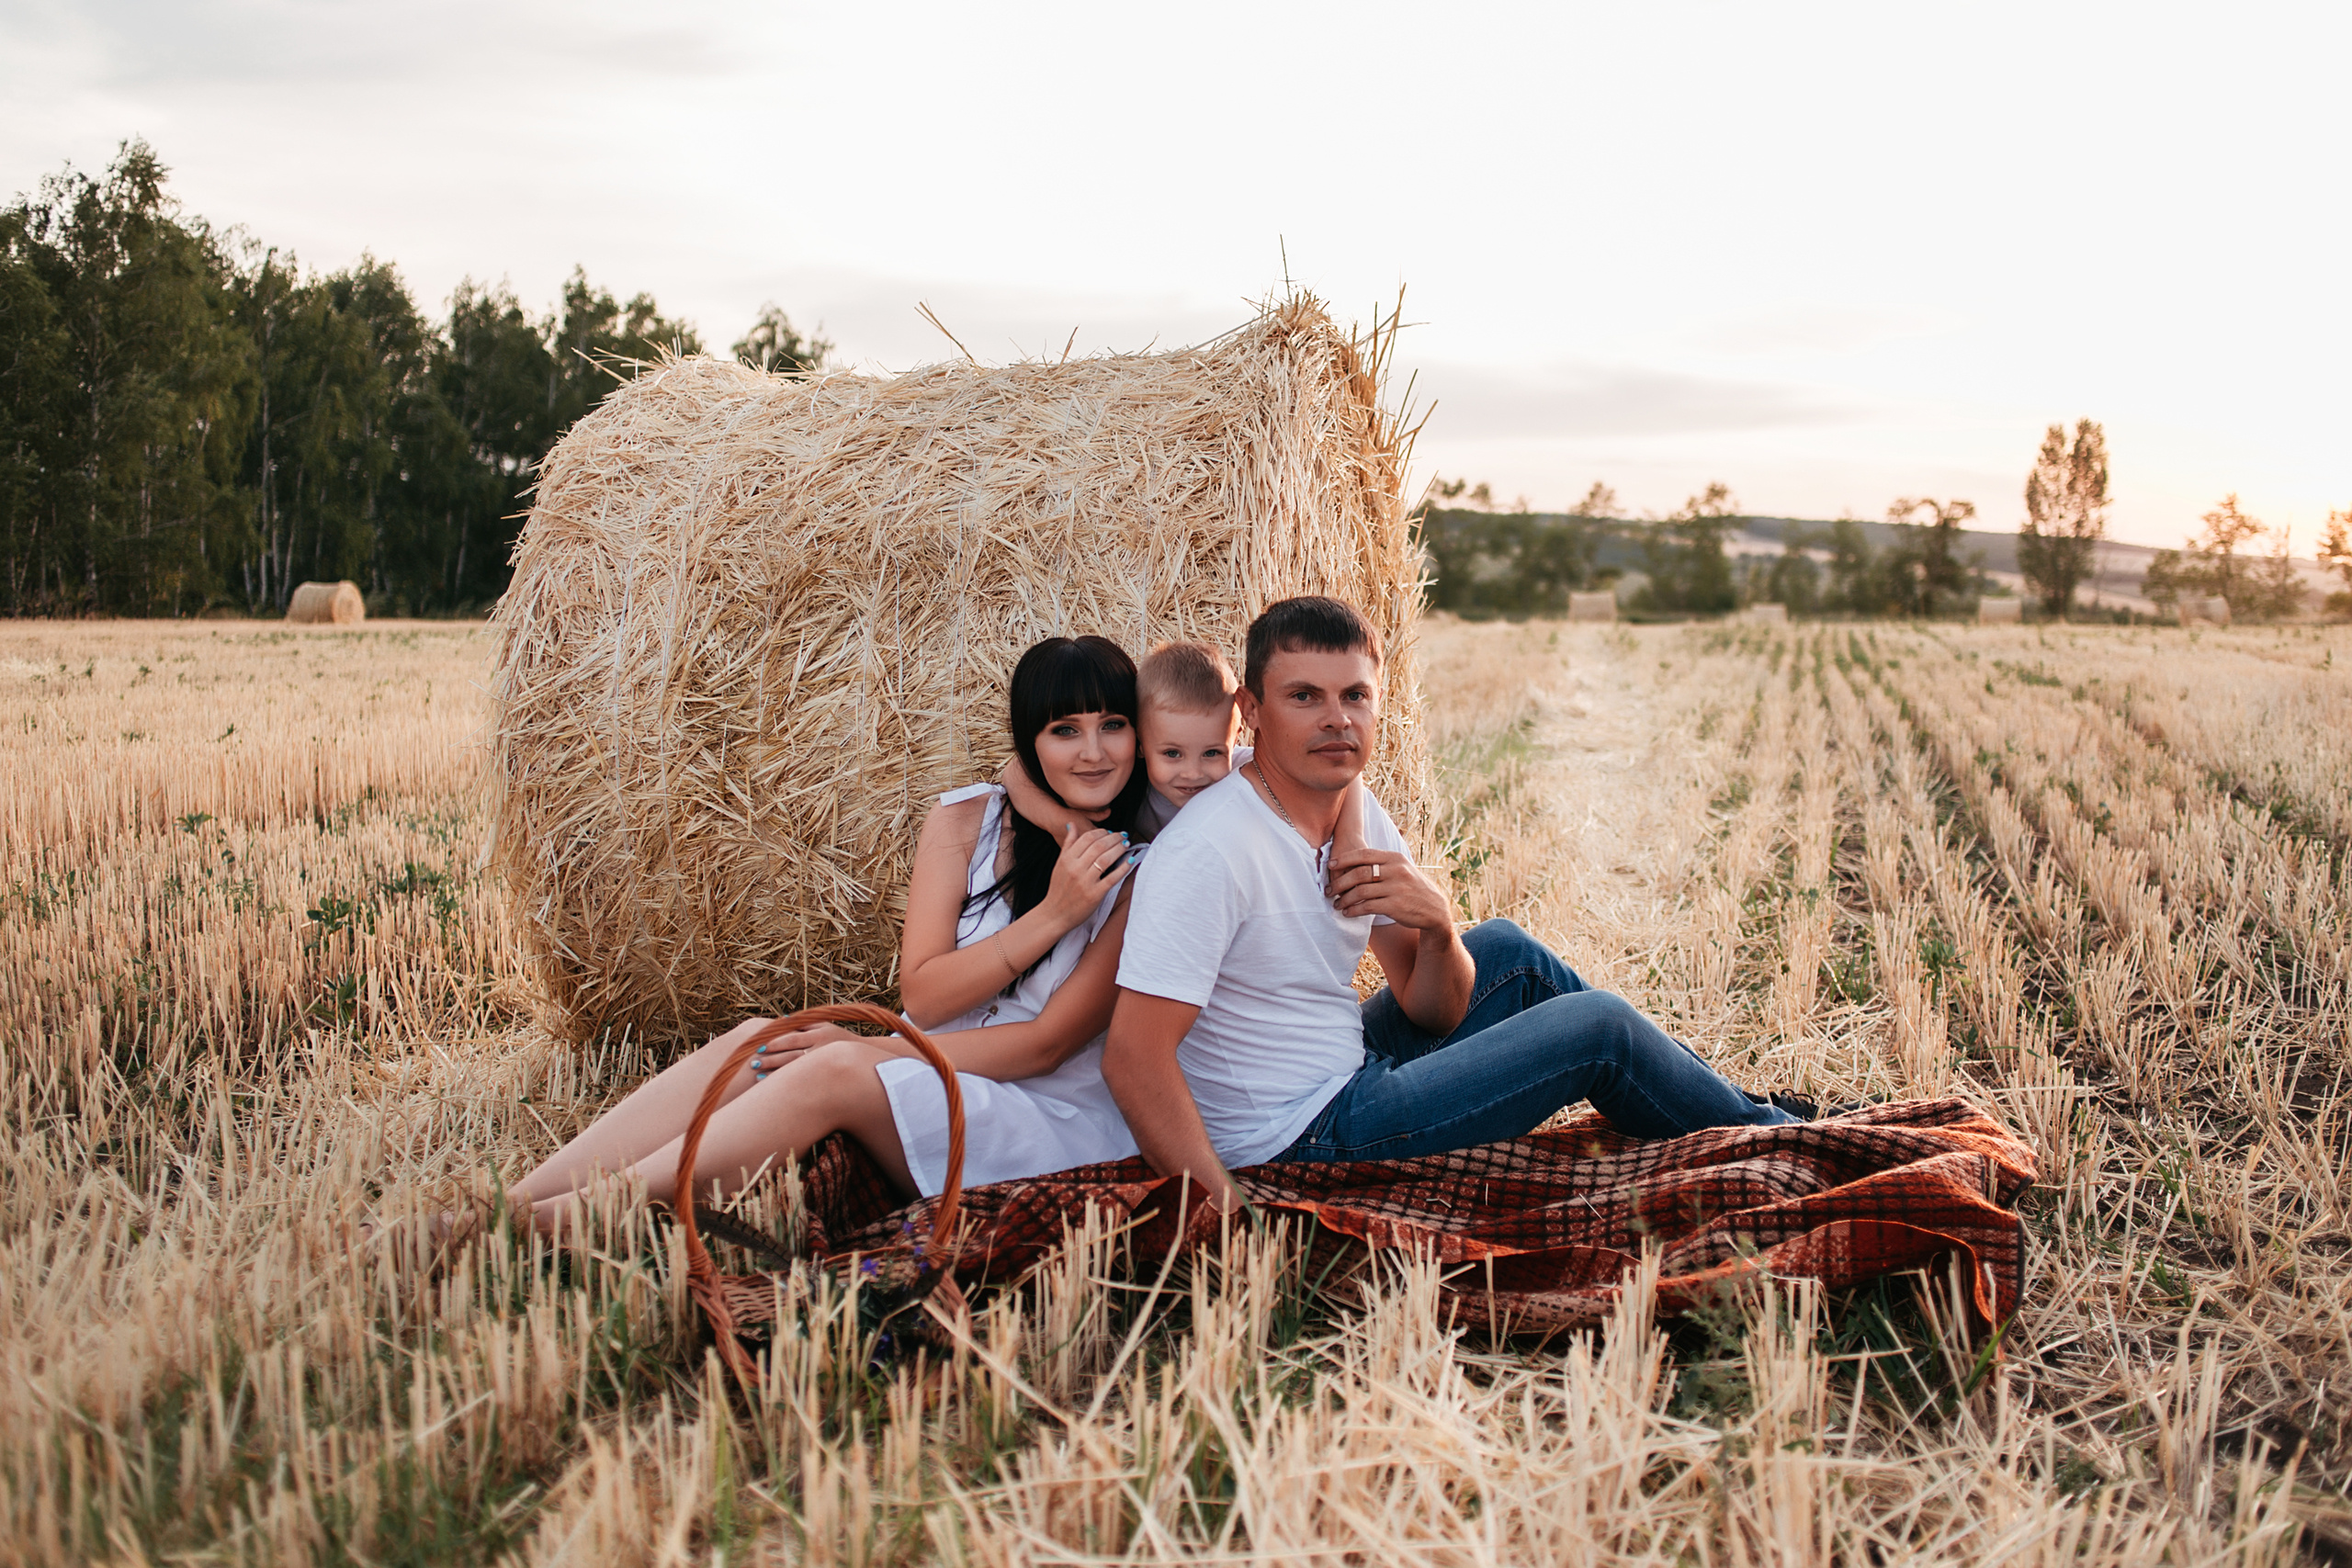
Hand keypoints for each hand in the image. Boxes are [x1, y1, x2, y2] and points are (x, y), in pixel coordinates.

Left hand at [743, 1021, 854, 1083]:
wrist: (866, 1055)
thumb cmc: (838, 1038)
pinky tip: (773, 1085)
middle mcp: (822, 1048)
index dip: (775, 1043)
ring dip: (776, 1072)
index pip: (793, 1037)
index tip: (759, 1048)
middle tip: (753, 1063)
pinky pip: (803, 1079)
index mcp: (820, 1033)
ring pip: (796, 1069)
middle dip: (771, 1059)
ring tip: (757, 1076)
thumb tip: (782, 1020)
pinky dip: (787, 1081)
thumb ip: (804, 1022)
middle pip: (792, 1054)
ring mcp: (824, 1063)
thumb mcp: (825, 1025)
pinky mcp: (826, 1075)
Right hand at [1045, 820, 1137, 924]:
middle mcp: (1075, 869)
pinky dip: (1123, 868)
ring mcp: (1085, 882)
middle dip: (1114, 837)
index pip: (1087, 838)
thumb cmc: (1058, 889)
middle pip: (1099, 846)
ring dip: (1119, 849)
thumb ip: (1068, 844)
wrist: (1054, 915)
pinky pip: (1112, 878)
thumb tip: (1072, 824)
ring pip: (1106, 859)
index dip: (1101, 832)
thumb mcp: (1060, 864)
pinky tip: (1130, 860)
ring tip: (1126, 844)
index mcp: (1067, 859)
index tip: (1110, 832)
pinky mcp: (1095, 895)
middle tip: (1123, 835)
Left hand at [1325, 847, 1449, 929]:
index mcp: (1395, 858)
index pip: (1365, 854)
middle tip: (1327, 890)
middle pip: (1359, 873)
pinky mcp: (1395, 906)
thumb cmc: (1412, 888)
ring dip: (1344, 898)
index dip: (1344, 859)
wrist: (1434, 909)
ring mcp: (1396, 888)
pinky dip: (1353, 910)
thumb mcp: (1402, 869)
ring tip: (1336, 903)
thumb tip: (1352, 860)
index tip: (1330, 865)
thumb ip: (1382, 864)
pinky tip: (1347, 912)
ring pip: (1361, 891)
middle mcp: (1396, 871)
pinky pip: (1367, 906)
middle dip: (1339, 882)